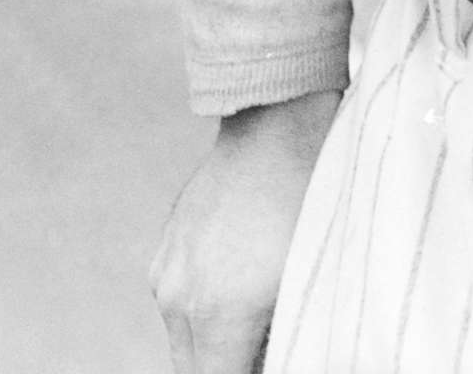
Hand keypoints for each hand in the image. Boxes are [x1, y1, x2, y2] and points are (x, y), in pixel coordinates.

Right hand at [151, 87, 341, 372]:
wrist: (278, 123)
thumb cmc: (307, 198)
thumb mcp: (306, 278)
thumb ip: (283, 339)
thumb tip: (275, 359)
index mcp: (219, 314)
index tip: (269, 360)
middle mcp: (180, 299)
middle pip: (195, 370)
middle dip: (228, 363)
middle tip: (266, 345)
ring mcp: (166, 272)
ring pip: (184, 338)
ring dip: (214, 338)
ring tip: (258, 306)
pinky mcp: (164, 249)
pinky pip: (178, 300)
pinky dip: (203, 304)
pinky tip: (239, 275)